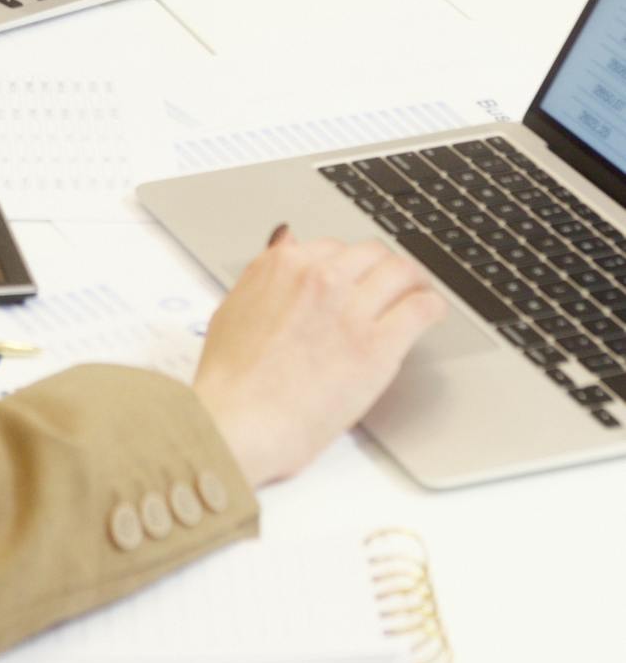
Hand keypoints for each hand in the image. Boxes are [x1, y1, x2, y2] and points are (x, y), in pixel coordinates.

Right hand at [191, 231, 446, 487]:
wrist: (240, 422)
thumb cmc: (230, 378)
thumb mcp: (234, 307)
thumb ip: (265, 272)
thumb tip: (286, 240)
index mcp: (283, 265)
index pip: (333, 247)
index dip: (348, 265)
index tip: (357, 278)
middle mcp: (320, 278)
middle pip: (371, 254)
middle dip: (382, 267)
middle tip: (392, 283)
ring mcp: (351, 310)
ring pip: (401, 273)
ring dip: (413, 280)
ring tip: (418, 293)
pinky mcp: (378, 345)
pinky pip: (420, 308)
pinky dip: (431, 307)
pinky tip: (431, 313)